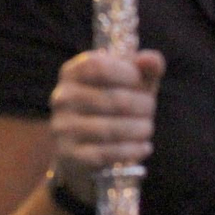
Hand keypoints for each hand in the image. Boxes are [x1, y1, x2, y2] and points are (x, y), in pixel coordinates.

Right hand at [49, 49, 164, 195]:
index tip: (139, 82)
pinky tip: (143, 147)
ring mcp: (63, 128)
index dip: (127, 73)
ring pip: (112, 129)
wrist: (81, 150)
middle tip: (149, 111)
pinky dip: (133, 150)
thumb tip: (152, 59)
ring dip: (140, 129)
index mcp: (72, 73)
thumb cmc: (111, 108)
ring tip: (146, 129)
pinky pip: (108, 153)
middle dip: (143, 106)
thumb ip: (143, 69)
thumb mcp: (128, 84)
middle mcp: (62, 98)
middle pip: (115, 99)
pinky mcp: (69, 155)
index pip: (99, 66)